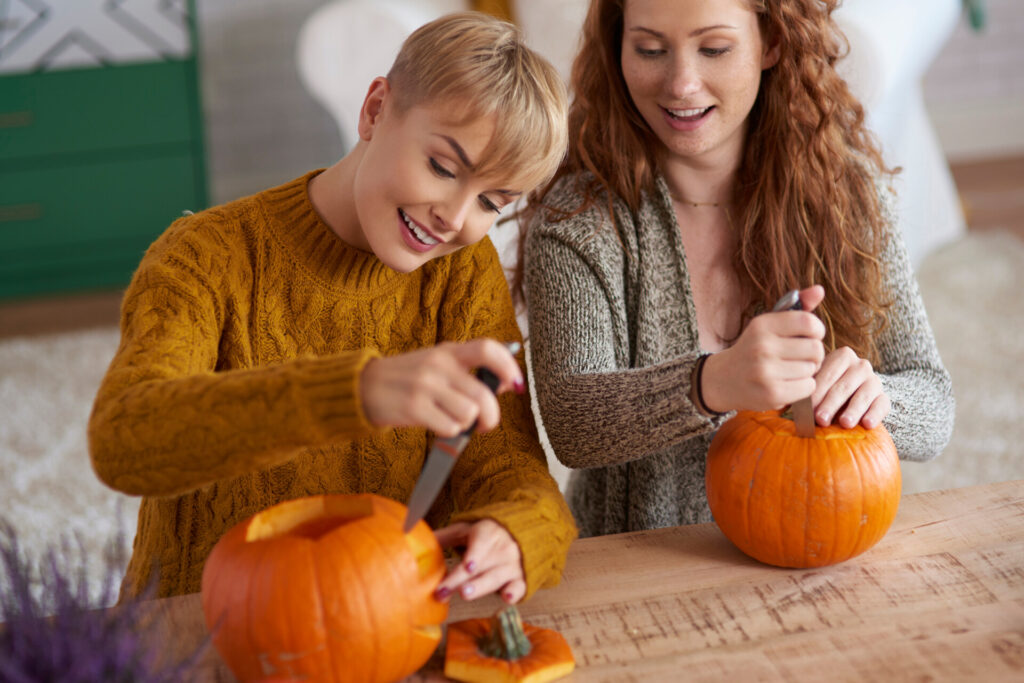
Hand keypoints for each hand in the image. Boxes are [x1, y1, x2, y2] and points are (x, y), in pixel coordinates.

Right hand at [360, 339, 523, 436]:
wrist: (363, 386)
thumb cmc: (408, 378)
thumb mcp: (438, 365)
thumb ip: (470, 372)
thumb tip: (509, 383)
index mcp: (448, 351)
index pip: (488, 349)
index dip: (509, 366)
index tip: (516, 384)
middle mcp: (439, 364)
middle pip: (484, 394)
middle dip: (492, 417)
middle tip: (485, 424)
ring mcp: (425, 385)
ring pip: (469, 414)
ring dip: (466, 425)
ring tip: (452, 421)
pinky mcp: (413, 407)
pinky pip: (450, 427)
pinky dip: (448, 432)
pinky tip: (436, 425)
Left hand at [433, 520, 525, 603]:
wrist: (516, 535)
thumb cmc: (484, 536)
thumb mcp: (465, 531)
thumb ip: (444, 538)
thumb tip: (412, 540)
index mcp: (487, 533)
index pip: (480, 544)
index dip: (474, 555)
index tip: (466, 566)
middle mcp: (502, 548)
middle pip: (480, 566)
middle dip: (460, 580)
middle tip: (442, 592)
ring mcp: (512, 565)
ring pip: (496, 578)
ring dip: (481, 586)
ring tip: (465, 593)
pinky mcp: (519, 579)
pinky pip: (518, 587)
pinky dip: (514, 593)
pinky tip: (507, 598)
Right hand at [702, 286, 825, 412]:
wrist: (722, 380)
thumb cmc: (753, 349)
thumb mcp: (768, 325)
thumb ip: (796, 308)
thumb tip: (820, 289)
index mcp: (762, 325)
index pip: (808, 322)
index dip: (816, 330)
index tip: (809, 336)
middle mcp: (762, 346)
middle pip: (815, 348)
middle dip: (814, 354)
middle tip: (801, 357)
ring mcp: (766, 372)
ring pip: (812, 369)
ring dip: (807, 371)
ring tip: (790, 371)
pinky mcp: (771, 394)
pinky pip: (808, 387)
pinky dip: (803, 387)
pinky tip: (788, 383)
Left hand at [811, 346, 890, 428]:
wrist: (846, 396)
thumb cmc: (823, 390)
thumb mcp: (815, 386)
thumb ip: (805, 392)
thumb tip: (786, 406)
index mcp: (842, 356)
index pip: (828, 374)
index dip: (817, 392)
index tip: (807, 408)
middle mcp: (861, 365)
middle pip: (844, 386)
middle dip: (831, 404)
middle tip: (820, 419)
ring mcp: (874, 381)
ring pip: (864, 395)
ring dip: (853, 410)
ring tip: (844, 423)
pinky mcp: (883, 397)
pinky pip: (882, 405)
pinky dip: (875, 414)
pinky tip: (867, 424)